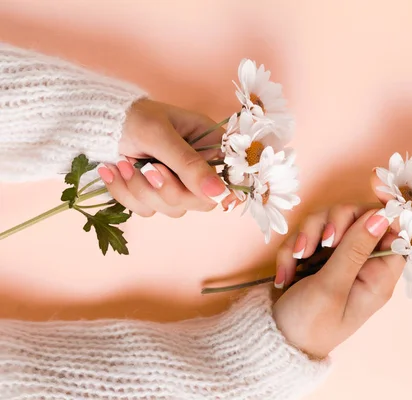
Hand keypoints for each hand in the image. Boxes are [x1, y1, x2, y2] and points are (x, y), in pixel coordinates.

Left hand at [96, 99, 230, 216]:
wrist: (93, 122)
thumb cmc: (132, 117)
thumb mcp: (160, 136)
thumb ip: (189, 164)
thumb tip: (220, 193)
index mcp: (209, 144)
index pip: (231, 177)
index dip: (224, 192)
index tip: (207, 195)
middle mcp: (197, 166)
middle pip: (202, 201)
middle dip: (169, 190)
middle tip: (149, 168)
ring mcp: (176, 182)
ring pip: (172, 209)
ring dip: (142, 190)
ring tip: (124, 162)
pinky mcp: (153, 194)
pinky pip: (147, 210)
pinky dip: (126, 193)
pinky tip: (114, 170)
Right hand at [272, 205, 404, 358]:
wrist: (272, 342)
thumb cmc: (309, 325)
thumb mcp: (332, 287)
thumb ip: (355, 248)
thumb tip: (381, 215)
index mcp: (377, 275)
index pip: (393, 232)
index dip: (386, 208)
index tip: (373, 186)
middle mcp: (360, 263)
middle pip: (357, 217)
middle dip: (334, 223)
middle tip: (323, 243)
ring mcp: (335, 259)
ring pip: (328, 221)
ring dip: (308, 236)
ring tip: (297, 258)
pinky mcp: (313, 257)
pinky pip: (306, 235)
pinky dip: (292, 250)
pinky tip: (285, 275)